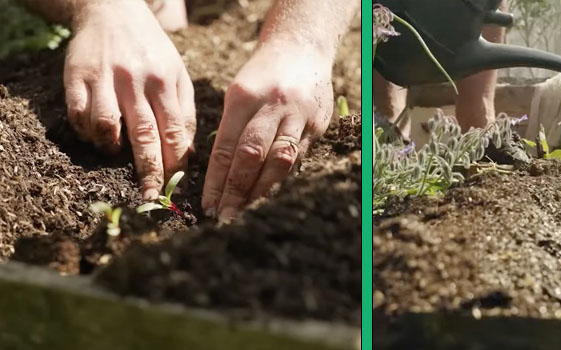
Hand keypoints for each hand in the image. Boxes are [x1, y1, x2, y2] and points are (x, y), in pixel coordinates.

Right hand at [64, 0, 195, 199]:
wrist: (113, 10)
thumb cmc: (152, 50)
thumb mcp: (178, 73)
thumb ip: (185, 112)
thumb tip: (189, 154)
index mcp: (165, 83)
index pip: (173, 132)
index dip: (174, 164)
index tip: (174, 188)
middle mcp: (136, 81)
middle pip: (143, 135)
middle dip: (148, 171)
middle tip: (149, 197)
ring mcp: (104, 78)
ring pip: (106, 125)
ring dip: (110, 147)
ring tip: (114, 152)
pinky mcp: (76, 76)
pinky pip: (78, 114)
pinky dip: (85, 131)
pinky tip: (95, 134)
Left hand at [202, 43, 333, 220]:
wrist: (301, 50)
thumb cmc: (260, 76)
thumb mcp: (238, 94)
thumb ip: (231, 130)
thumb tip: (221, 176)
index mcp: (244, 97)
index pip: (226, 147)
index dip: (217, 180)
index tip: (208, 204)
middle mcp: (273, 106)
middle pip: (252, 156)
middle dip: (236, 190)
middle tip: (223, 215)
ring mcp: (298, 116)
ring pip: (279, 161)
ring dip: (260, 190)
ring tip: (244, 209)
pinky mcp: (318, 124)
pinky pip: (297, 157)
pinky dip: (280, 176)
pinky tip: (266, 190)